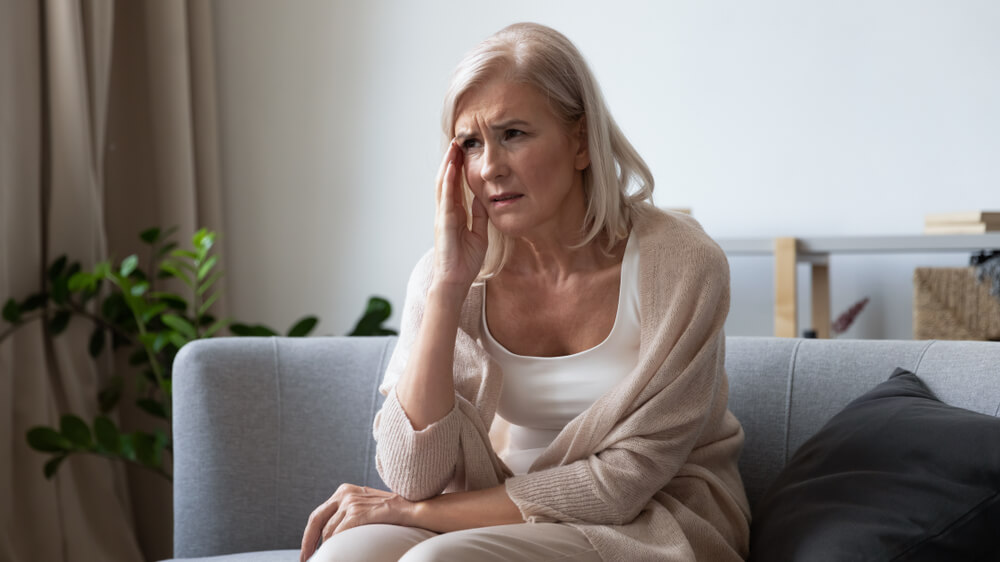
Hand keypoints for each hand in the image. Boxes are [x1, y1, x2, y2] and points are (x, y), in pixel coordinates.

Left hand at [299, 483, 413, 561]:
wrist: (413, 509)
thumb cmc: (391, 513)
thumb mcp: (364, 507)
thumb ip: (347, 514)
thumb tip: (329, 535)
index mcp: (344, 491)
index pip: (318, 515)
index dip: (308, 535)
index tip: (306, 551)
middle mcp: (345, 494)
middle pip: (316, 521)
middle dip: (309, 543)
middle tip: (307, 559)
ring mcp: (351, 502)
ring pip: (328, 532)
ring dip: (327, 547)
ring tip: (327, 558)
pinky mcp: (358, 512)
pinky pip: (339, 534)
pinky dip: (336, 546)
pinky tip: (337, 554)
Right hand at [432, 140, 488, 294]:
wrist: (455, 280)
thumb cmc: (465, 261)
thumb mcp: (479, 233)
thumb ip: (479, 216)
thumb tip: (483, 199)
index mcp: (454, 215)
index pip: (455, 186)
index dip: (458, 168)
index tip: (464, 151)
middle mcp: (446, 212)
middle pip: (447, 180)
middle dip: (451, 160)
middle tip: (457, 141)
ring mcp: (442, 216)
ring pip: (443, 184)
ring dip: (447, 165)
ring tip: (453, 147)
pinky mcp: (443, 223)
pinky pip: (445, 198)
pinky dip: (447, 182)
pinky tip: (451, 168)